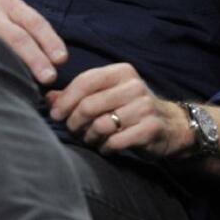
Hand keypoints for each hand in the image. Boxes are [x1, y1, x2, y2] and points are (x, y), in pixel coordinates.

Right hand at [0, 0, 66, 84]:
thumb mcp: (14, 27)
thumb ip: (32, 42)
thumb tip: (56, 66)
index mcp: (9, 4)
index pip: (35, 23)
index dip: (50, 41)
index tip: (62, 60)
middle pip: (17, 36)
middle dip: (36, 58)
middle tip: (50, 77)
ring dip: (14, 67)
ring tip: (27, 85)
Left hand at [47, 63, 188, 157]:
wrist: (171, 125)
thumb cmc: (131, 109)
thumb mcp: (107, 95)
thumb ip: (78, 95)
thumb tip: (48, 98)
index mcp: (123, 72)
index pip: (86, 81)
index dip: (66, 99)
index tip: (56, 114)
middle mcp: (135, 86)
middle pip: (89, 105)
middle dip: (75, 122)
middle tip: (74, 130)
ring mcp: (145, 107)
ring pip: (100, 125)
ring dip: (90, 137)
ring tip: (92, 138)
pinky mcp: (150, 128)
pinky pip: (115, 141)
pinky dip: (105, 147)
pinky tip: (107, 147)